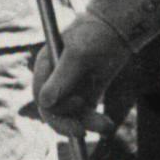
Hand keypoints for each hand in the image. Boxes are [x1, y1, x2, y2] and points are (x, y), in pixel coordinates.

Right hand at [32, 12, 128, 133]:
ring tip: (106, 126)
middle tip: (82, 132)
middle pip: (52, 110)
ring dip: (86, 123)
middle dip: (67, 123)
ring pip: (71, 115)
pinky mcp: (85, 94)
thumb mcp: (78, 54)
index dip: (54, 109)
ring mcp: (69, 88)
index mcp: (45, 66)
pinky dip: (94, 121)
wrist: (118, 28)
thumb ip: (61, 78)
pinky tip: (107, 124)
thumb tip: (44, 103)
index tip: (77, 107)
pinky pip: (85, 114)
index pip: (41, 96)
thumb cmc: (96, 34)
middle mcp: (54, 79)